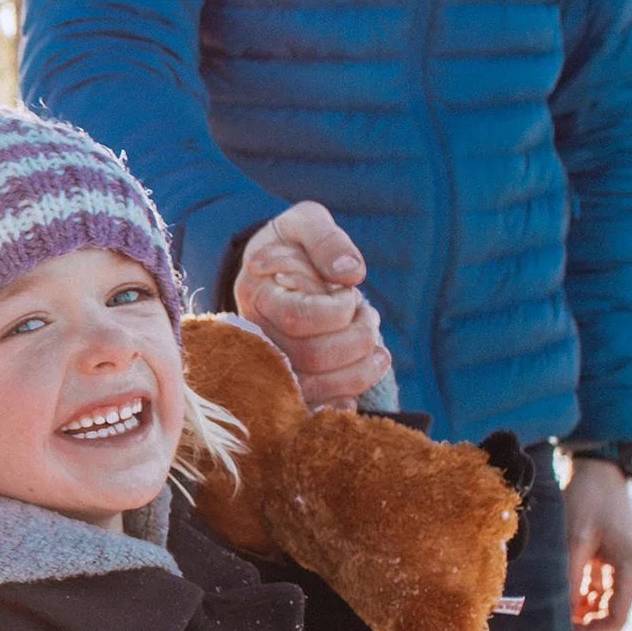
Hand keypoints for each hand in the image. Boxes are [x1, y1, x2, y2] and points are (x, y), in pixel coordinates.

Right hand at [233, 202, 392, 409]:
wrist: (273, 264)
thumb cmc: (292, 243)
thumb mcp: (305, 222)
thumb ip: (326, 239)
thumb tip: (351, 274)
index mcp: (257, 292)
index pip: (298, 316)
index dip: (337, 310)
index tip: (350, 290)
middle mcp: (256, 333)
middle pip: (310, 356)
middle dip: (356, 338)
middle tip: (369, 316)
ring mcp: (268, 362)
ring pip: (314, 387)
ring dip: (359, 369)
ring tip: (375, 346)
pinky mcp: (285, 383)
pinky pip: (312, 408)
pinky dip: (343, 402)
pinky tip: (361, 376)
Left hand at [564, 455, 631, 630]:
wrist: (595, 469)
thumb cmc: (587, 499)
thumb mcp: (575, 537)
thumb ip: (569, 575)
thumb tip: (559, 611)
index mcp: (629, 570)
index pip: (614, 620)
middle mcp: (627, 573)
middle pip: (606, 615)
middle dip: (580, 626)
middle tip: (547, 629)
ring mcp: (617, 567)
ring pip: (596, 603)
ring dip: (574, 611)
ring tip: (544, 614)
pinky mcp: (604, 559)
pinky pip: (589, 588)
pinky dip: (572, 595)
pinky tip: (549, 596)